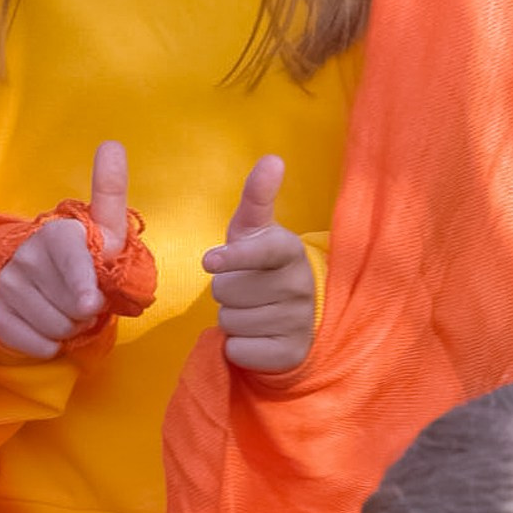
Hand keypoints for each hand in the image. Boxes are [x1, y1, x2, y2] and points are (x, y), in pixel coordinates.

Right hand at [0, 140, 128, 359]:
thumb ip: (110, 191)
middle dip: (88, 311)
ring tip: (66, 308)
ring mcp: (5, 285)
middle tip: (85, 298)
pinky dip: (49, 344)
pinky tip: (46, 324)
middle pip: (73, 306)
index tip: (91, 302)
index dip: (82, 284)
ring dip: (71, 328)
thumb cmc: (86, 255)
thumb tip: (112, 144)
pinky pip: (36, 344)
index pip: (70, 259)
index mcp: (56, 232)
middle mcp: (25, 255)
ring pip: (56, 327)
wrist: (41, 280)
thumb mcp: (105, 228)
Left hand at [203, 155, 317, 374]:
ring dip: (232, 318)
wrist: (301, 313)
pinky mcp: (290, 354)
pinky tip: (258, 335)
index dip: (233, 257)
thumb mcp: (257, 230)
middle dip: (228, 290)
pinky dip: (239, 345)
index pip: (259, 253)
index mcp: (289, 251)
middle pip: (227, 291)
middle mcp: (299, 286)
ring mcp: (297, 322)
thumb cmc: (264, 264)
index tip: (211, 261)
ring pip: (230, 321)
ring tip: (253, 310)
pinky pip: (239, 350)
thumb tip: (272, 159)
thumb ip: (258, 196)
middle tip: (247, 288)